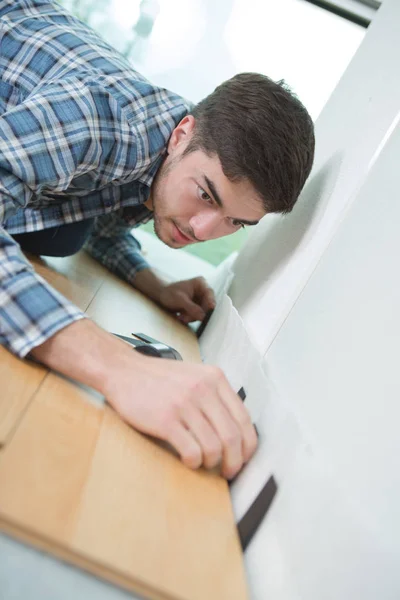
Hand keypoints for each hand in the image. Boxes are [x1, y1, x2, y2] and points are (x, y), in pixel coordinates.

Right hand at [104, 352, 257, 478]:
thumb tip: (235, 428)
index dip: (248, 444)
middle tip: (230, 471)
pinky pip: (192, 450)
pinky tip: (189, 460)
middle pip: (233, 436)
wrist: (123, 371)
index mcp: (215, 378)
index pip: (244, 418)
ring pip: (214, 446)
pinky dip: (194, 462)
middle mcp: (203, 389)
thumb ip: (215, 394)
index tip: (244, 457)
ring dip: (213, 463)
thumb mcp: (194, 375)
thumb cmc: (158, 378)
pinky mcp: (166, 419)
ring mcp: (184, 404)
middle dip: (235, 461)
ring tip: (205, 464)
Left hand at [158, 277, 215, 323]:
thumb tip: (203, 316)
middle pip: (207, 305)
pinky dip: (190, 318)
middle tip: (186, 318)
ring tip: (181, 317)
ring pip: (203, 312)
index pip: (209, 295)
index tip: (207, 314)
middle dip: (196, 313)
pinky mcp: (197, 307)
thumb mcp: (180, 300)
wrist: (161, 296)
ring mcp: (200, 299)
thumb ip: (192, 308)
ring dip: (192, 317)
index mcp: (200, 284)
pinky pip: (198, 315)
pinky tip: (181, 317)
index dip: (209, 305)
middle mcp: (203, 291)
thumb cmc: (169, 293)